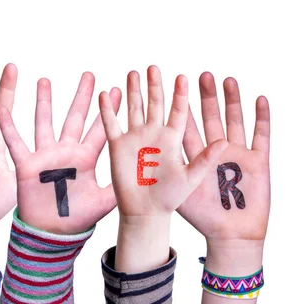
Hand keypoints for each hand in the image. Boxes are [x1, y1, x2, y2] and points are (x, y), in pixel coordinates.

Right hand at [0, 73, 118, 233]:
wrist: (51, 234)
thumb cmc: (77, 219)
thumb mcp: (104, 202)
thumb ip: (120, 186)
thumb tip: (144, 176)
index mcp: (86, 158)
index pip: (99, 129)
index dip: (108, 111)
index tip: (116, 90)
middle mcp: (66, 152)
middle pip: (75, 118)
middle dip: (82, 97)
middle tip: (89, 75)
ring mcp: (46, 157)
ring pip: (45, 122)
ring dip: (44, 102)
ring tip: (44, 80)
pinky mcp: (27, 165)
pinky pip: (15, 143)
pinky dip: (9, 128)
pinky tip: (3, 109)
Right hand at [100, 66, 226, 272]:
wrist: (145, 211)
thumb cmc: (170, 198)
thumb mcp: (192, 177)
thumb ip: (206, 159)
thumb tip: (224, 142)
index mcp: (172, 139)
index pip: (177, 111)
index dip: (179, 94)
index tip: (182, 76)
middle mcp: (154, 135)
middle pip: (154, 104)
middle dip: (154, 85)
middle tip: (153, 67)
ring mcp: (135, 139)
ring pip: (134, 109)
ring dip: (133, 91)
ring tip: (133, 73)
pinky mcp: (118, 146)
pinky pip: (112, 124)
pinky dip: (108, 110)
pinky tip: (105, 94)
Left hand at [178, 72, 269, 275]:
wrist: (228, 235)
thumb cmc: (201, 215)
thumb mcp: (181, 187)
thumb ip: (168, 165)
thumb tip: (152, 145)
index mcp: (191, 155)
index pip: (184, 123)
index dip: (180, 103)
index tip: (173, 82)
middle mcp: (214, 151)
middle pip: (208, 117)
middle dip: (204, 96)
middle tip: (201, 75)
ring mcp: (236, 154)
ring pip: (233, 120)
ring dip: (231, 100)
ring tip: (226, 79)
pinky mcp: (258, 162)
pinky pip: (261, 136)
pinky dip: (262, 118)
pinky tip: (259, 99)